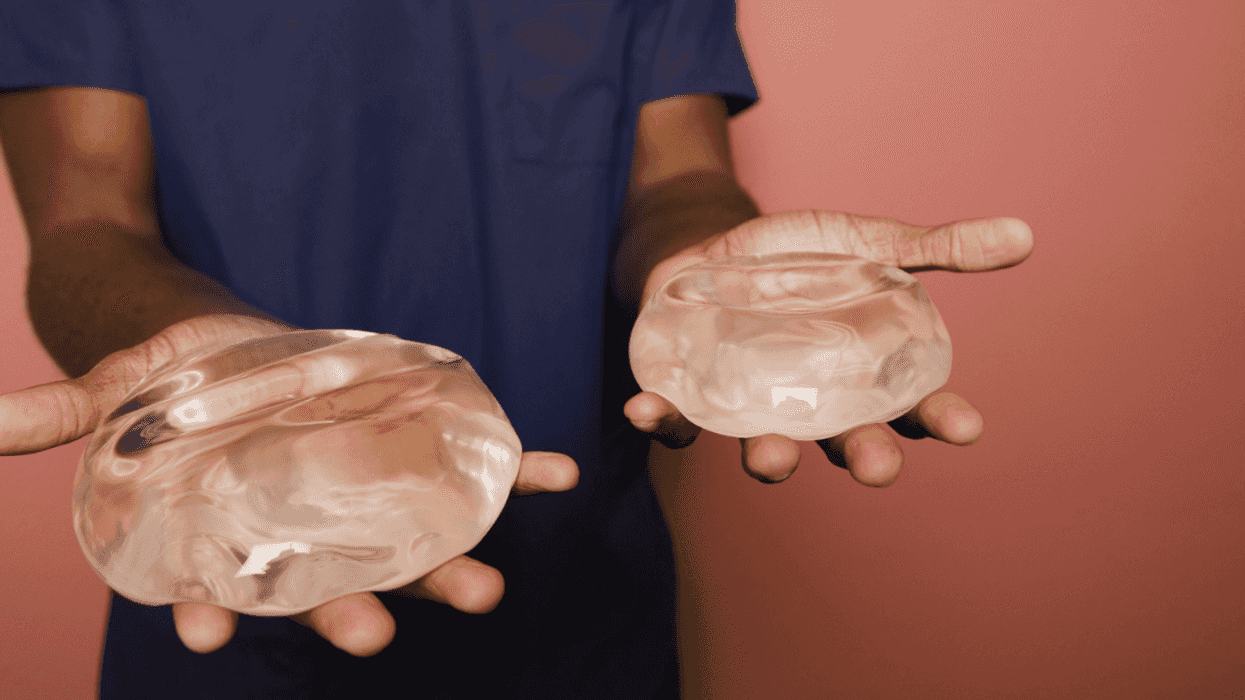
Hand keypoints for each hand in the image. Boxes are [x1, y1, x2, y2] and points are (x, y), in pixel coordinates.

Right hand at [0, 314, 578, 655]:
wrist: (225, 356)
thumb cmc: (169, 393)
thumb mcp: (112, 401)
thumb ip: (59, 420)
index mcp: (232, 528)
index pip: (222, 583)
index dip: (213, 611)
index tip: (208, 636)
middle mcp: (304, 527)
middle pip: (330, 581)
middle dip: (350, 612)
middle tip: (374, 636)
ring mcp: (364, 493)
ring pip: (412, 542)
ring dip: (448, 564)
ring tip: (487, 587)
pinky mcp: (407, 447)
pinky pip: (472, 466)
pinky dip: (515, 473)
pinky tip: (555, 476)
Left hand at [624, 210, 1033, 485]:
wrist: (709, 248)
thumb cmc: (798, 257)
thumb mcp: (866, 242)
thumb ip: (934, 248)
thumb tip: (1024, 235)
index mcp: (859, 376)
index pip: (910, 407)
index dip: (938, 419)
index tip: (966, 425)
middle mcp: (808, 403)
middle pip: (843, 443)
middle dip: (862, 457)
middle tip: (880, 465)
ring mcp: (748, 405)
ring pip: (764, 445)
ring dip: (769, 459)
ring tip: (773, 461)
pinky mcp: (690, 393)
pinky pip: (677, 419)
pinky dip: (660, 420)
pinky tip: (648, 412)